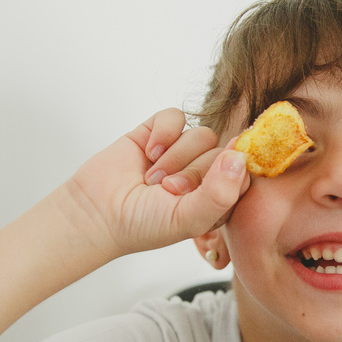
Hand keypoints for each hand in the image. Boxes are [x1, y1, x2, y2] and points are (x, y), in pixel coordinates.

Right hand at [64, 108, 248, 258]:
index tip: (200, 191)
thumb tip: (240, 157)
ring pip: (202, 134)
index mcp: (219, 197)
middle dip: (192, 173)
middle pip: (223, 154)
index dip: (225, 179)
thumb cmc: (144, 224)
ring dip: (175, 157)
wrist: (97, 213)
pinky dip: (163, 133)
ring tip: (152, 178)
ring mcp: (183, 151)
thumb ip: (219, 193)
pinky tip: (147, 153)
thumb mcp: (188, 219)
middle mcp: (205, 173)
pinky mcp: (160, 132)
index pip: (244, 174)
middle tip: (167, 191)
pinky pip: (176, 116)